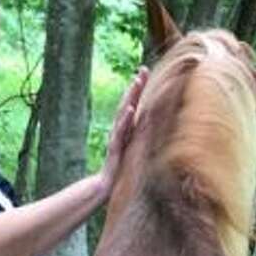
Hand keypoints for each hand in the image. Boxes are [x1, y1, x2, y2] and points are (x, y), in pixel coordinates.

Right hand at [99, 67, 148, 194]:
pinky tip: (132, 109)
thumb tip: (149, 125)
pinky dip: (126, 120)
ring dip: (130, 97)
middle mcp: (121, 130)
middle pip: (128, 104)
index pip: (133, 105)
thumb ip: (137, 137)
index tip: (146, 72)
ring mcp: (117, 137)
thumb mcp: (132, 150)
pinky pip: (121, 132)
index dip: (139, 89)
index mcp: (126, 129)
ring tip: (137, 82)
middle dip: (136, 87)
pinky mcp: (115, 146)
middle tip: (143, 70)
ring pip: (124, 114)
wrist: (105, 185)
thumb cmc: (119, 168)